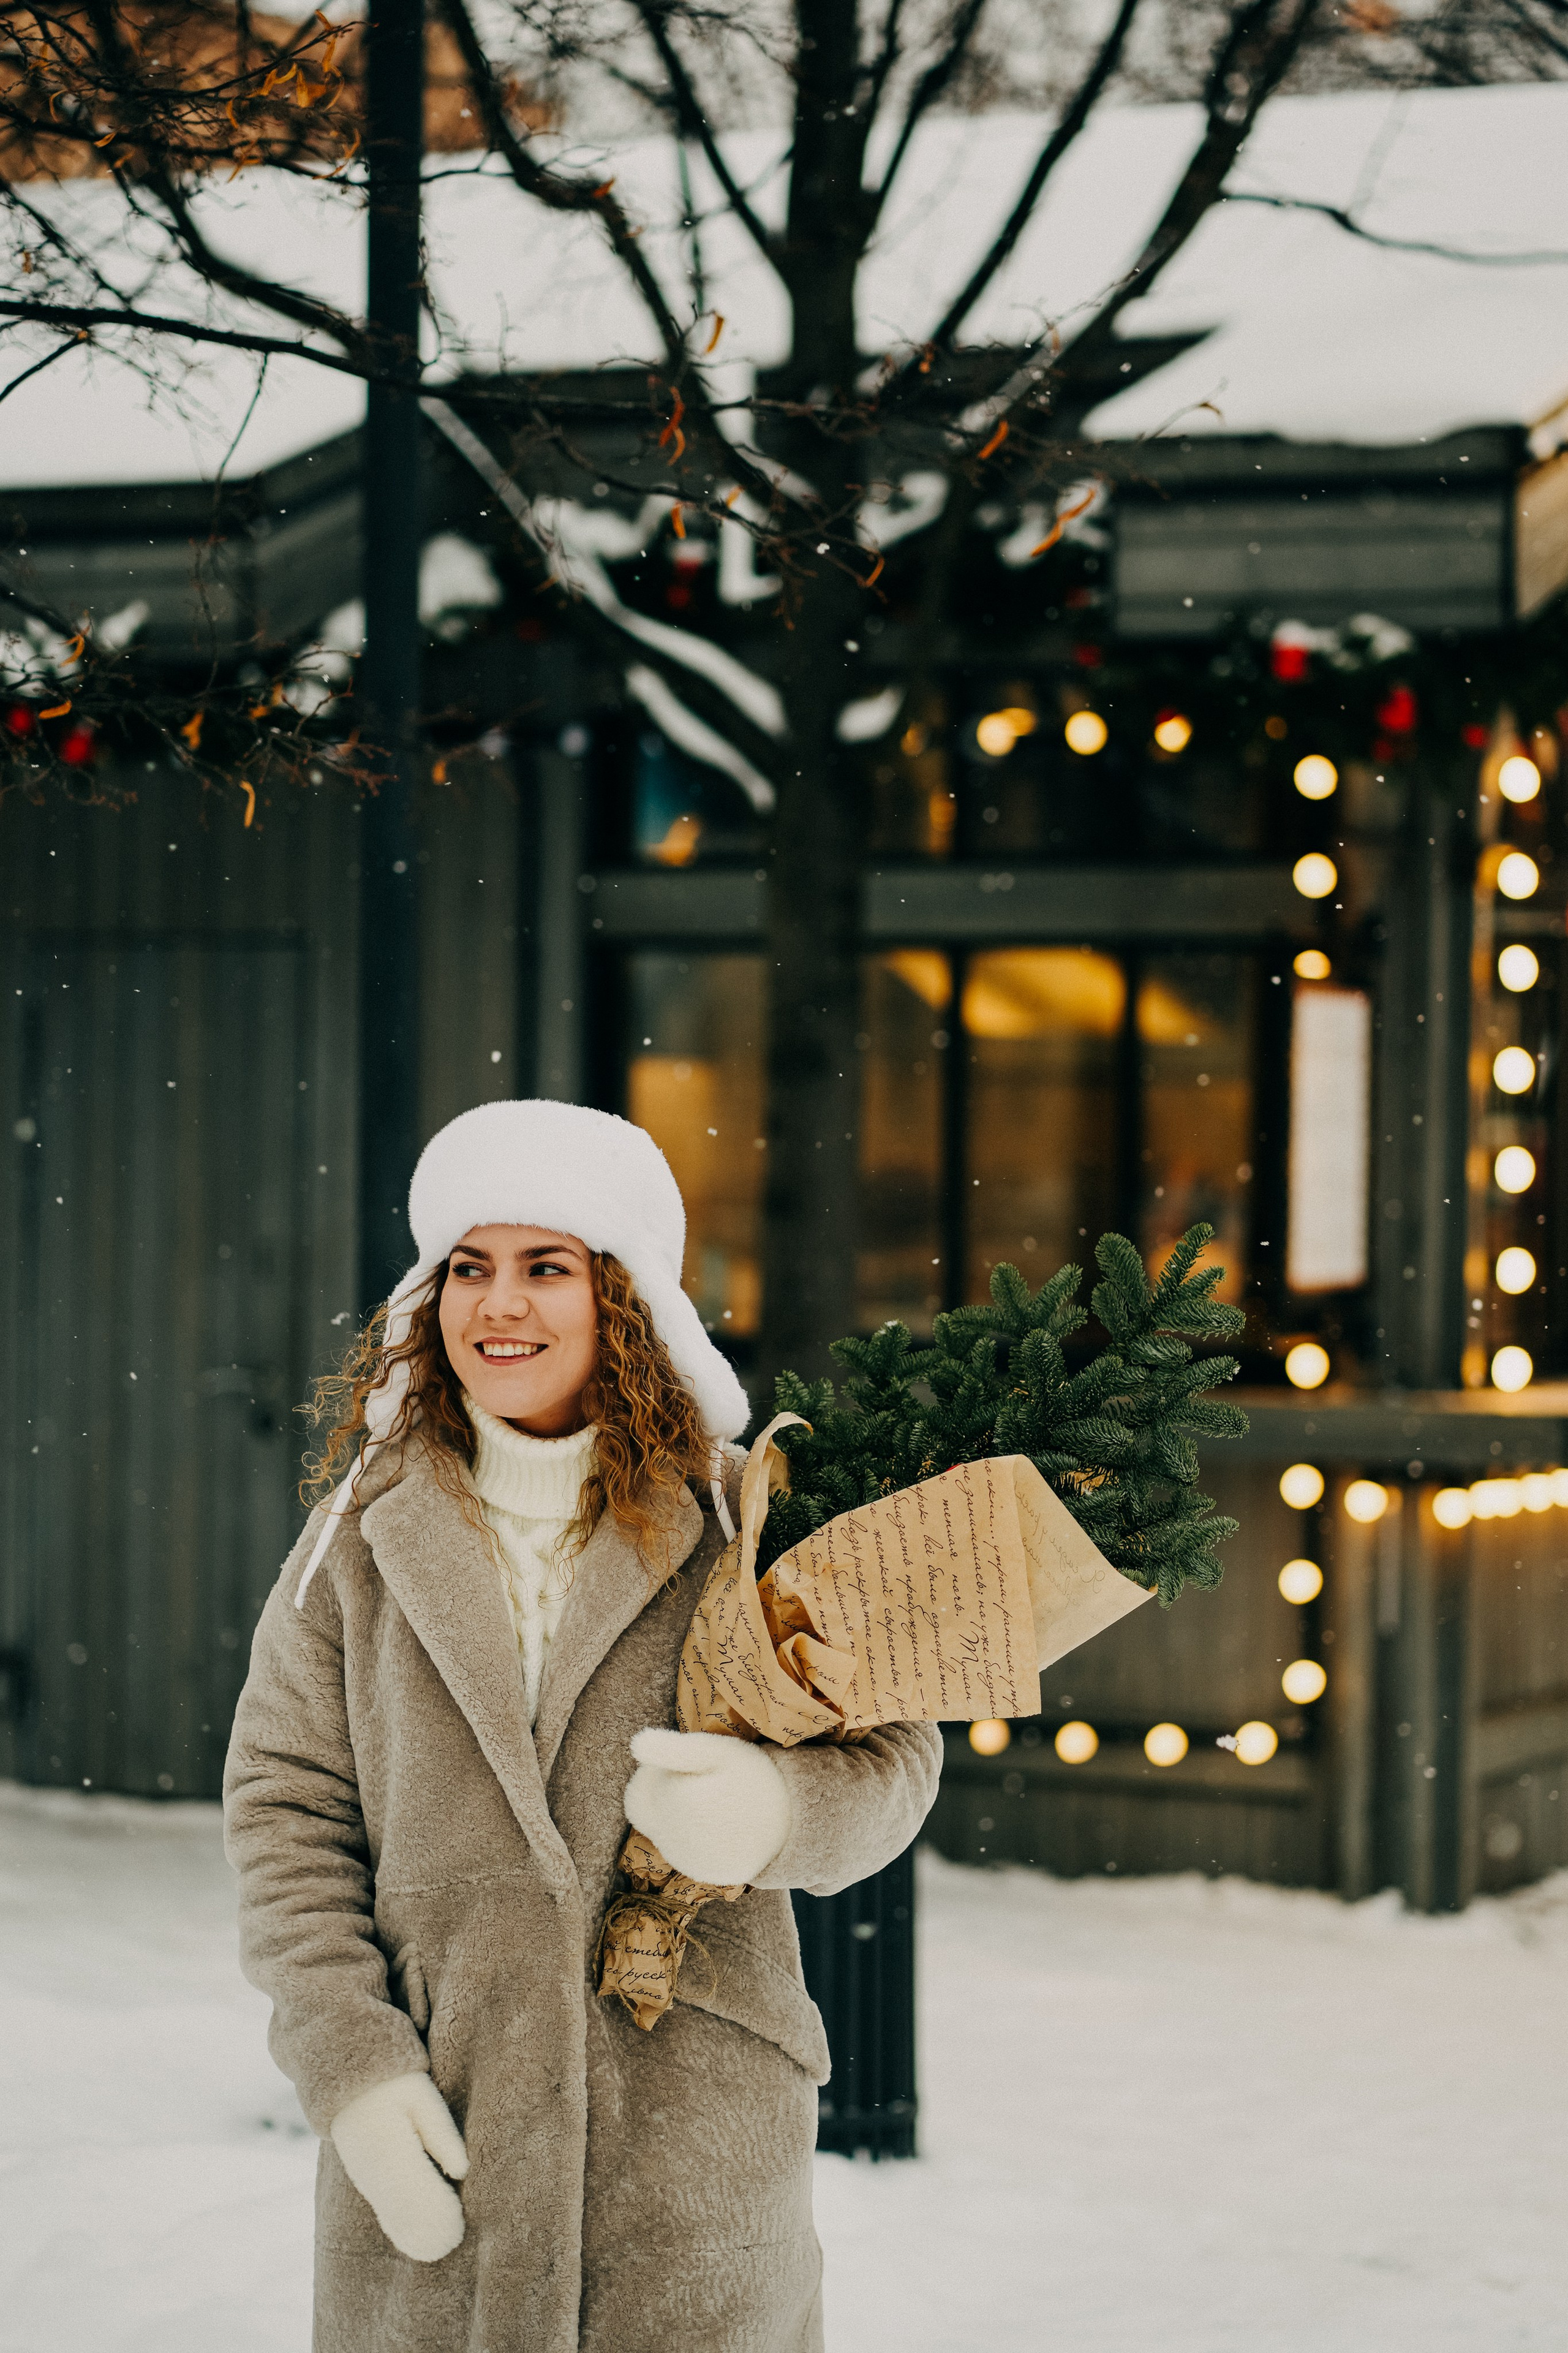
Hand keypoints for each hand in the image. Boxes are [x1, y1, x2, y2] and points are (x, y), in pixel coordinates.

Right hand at [329, 2070, 468, 2262]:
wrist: (352, 2080)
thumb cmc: (396, 2084)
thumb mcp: (422, 2097)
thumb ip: (441, 2132)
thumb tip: (462, 2171)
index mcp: (388, 2146)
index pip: (415, 2189)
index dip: (436, 2211)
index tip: (457, 2227)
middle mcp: (371, 2169)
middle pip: (401, 2209)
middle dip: (426, 2230)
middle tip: (452, 2246)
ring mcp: (364, 2176)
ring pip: (389, 2214)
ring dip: (413, 2234)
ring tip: (440, 2251)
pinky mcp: (364, 2178)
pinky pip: (383, 2208)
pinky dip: (399, 2227)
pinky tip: (414, 2242)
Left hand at [624, 1727, 791, 1885]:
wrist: (794, 1819)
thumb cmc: (752, 1775)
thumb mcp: (715, 1750)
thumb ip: (671, 1747)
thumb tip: (635, 1744)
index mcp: (676, 1806)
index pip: (639, 1786)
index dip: (660, 1770)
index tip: (688, 1764)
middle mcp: (677, 1841)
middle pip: (647, 1810)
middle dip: (664, 1793)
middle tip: (702, 1781)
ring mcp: (689, 1863)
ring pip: (661, 1831)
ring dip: (676, 1814)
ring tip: (713, 1801)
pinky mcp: (702, 1875)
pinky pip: (680, 1851)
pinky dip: (690, 1835)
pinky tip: (715, 1823)